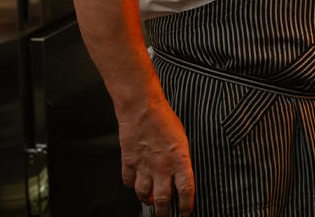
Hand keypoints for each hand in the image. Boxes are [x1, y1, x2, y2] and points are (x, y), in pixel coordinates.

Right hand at [117, 98, 193, 215]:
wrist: (142, 108)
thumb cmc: (164, 119)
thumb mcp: (182, 140)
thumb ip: (181, 160)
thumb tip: (180, 175)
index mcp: (180, 160)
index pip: (186, 190)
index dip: (186, 206)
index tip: (185, 213)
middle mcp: (162, 167)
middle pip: (163, 200)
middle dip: (164, 213)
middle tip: (165, 216)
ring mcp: (144, 166)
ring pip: (144, 195)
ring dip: (147, 201)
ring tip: (150, 201)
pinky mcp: (129, 162)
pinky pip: (128, 182)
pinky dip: (132, 186)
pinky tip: (135, 184)